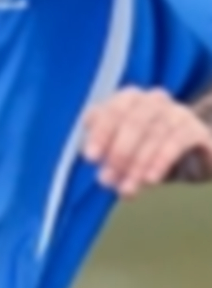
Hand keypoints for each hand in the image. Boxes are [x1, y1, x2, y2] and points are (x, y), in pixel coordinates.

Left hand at [82, 86, 211, 197]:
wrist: (191, 156)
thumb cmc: (147, 149)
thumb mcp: (122, 148)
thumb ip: (106, 150)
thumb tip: (96, 164)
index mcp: (130, 99)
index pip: (112, 110)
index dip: (100, 134)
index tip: (91, 158)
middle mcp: (154, 100)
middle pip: (133, 121)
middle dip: (118, 153)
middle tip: (108, 179)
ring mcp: (178, 112)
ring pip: (154, 134)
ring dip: (137, 164)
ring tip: (126, 188)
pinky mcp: (196, 129)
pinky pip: (176, 142)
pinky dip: (160, 161)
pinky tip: (150, 180)